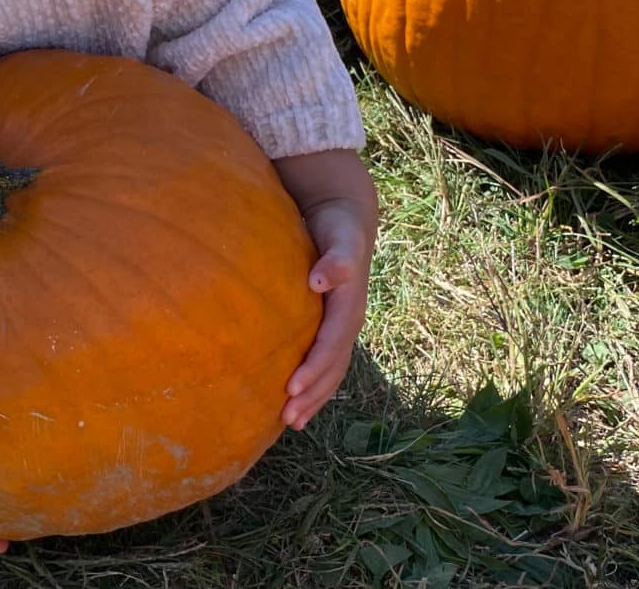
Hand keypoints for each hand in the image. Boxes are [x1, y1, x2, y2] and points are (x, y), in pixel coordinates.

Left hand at [281, 193, 373, 431]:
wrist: (346, 218)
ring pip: (331, 370)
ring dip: (314, 397)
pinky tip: (295, 397)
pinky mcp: (330, 324)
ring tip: (292, 421)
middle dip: (313, 394)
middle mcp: (349, 321)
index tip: (291, 387)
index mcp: (351, 306)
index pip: (331, 345)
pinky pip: (324, 360)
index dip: (314, 368)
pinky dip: (313, 382)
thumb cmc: (339, 227)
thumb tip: (321, 280)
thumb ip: (337, 258)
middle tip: (288, 418)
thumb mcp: (342, 237)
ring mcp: (341, 325)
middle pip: (333, 367)